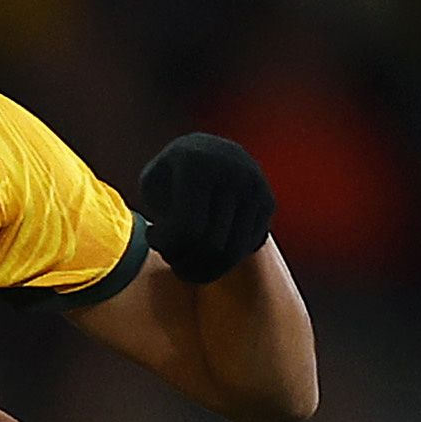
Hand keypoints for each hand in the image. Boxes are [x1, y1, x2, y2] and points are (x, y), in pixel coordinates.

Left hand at [138, 133, 274, 283]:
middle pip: (211, 245)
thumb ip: (154, 211)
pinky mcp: (268, 201)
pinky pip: (247, 248)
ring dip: (206, 269)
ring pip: (233, 253)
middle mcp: (232, 171)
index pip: (187, 227)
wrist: (211, 151)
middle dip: (186, 264)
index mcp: (197, 163)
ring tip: (185, 262)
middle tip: (171, 260)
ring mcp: (255, 187)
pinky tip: (207, 246)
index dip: (166, 246)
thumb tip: (163, 241)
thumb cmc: (172, 174)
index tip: (153, 238)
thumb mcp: (152, 182)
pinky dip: (225, 259)